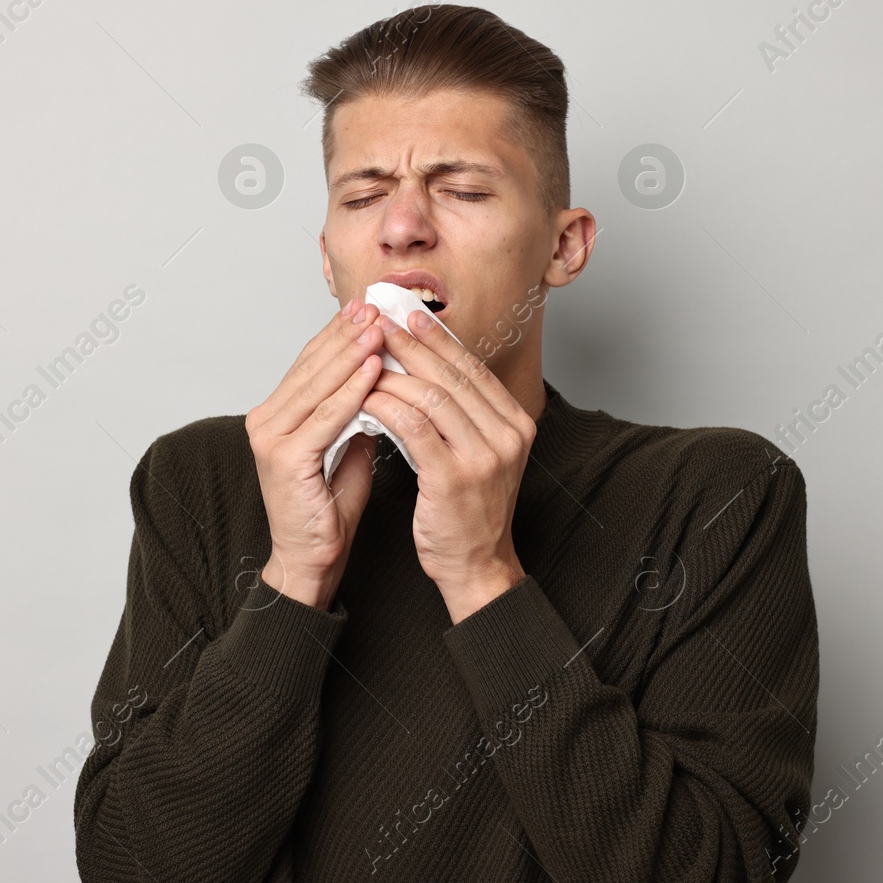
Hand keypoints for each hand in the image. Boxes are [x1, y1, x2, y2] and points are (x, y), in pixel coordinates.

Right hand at [244, 299, 383, 609]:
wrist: (313, 559)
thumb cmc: (330, 508)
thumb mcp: (347, 446)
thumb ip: (355, 411)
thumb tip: (382, 375)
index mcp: (277, 414)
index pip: (310, 363)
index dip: (338, 334)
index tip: (368, 308)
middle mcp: (265, 420)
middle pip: (311, 366)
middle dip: (345, 334)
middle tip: (374, 305)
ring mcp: (271, 439)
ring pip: (318, 385)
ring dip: (351, 353)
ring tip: (379, 326)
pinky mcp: (285, 459)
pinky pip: (326, 417)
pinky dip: (351, 391)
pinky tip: (373, 369)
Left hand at [362, 310, 533, 621]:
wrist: (476, 566)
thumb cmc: (469, 510)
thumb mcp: (480, 453)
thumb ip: (465, 414)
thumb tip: (429, 365)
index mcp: (516, 424)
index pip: (473, 368)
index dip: (439, 339)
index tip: (409, 316)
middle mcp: (507, 436)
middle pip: (452, 376)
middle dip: (412, 345)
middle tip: (381, 322)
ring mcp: (483, 457)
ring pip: (432, 397)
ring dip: (394, 374)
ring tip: (366, 358)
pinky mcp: (453, 478)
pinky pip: (413, 428)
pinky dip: (387, 407)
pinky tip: (366, 397)